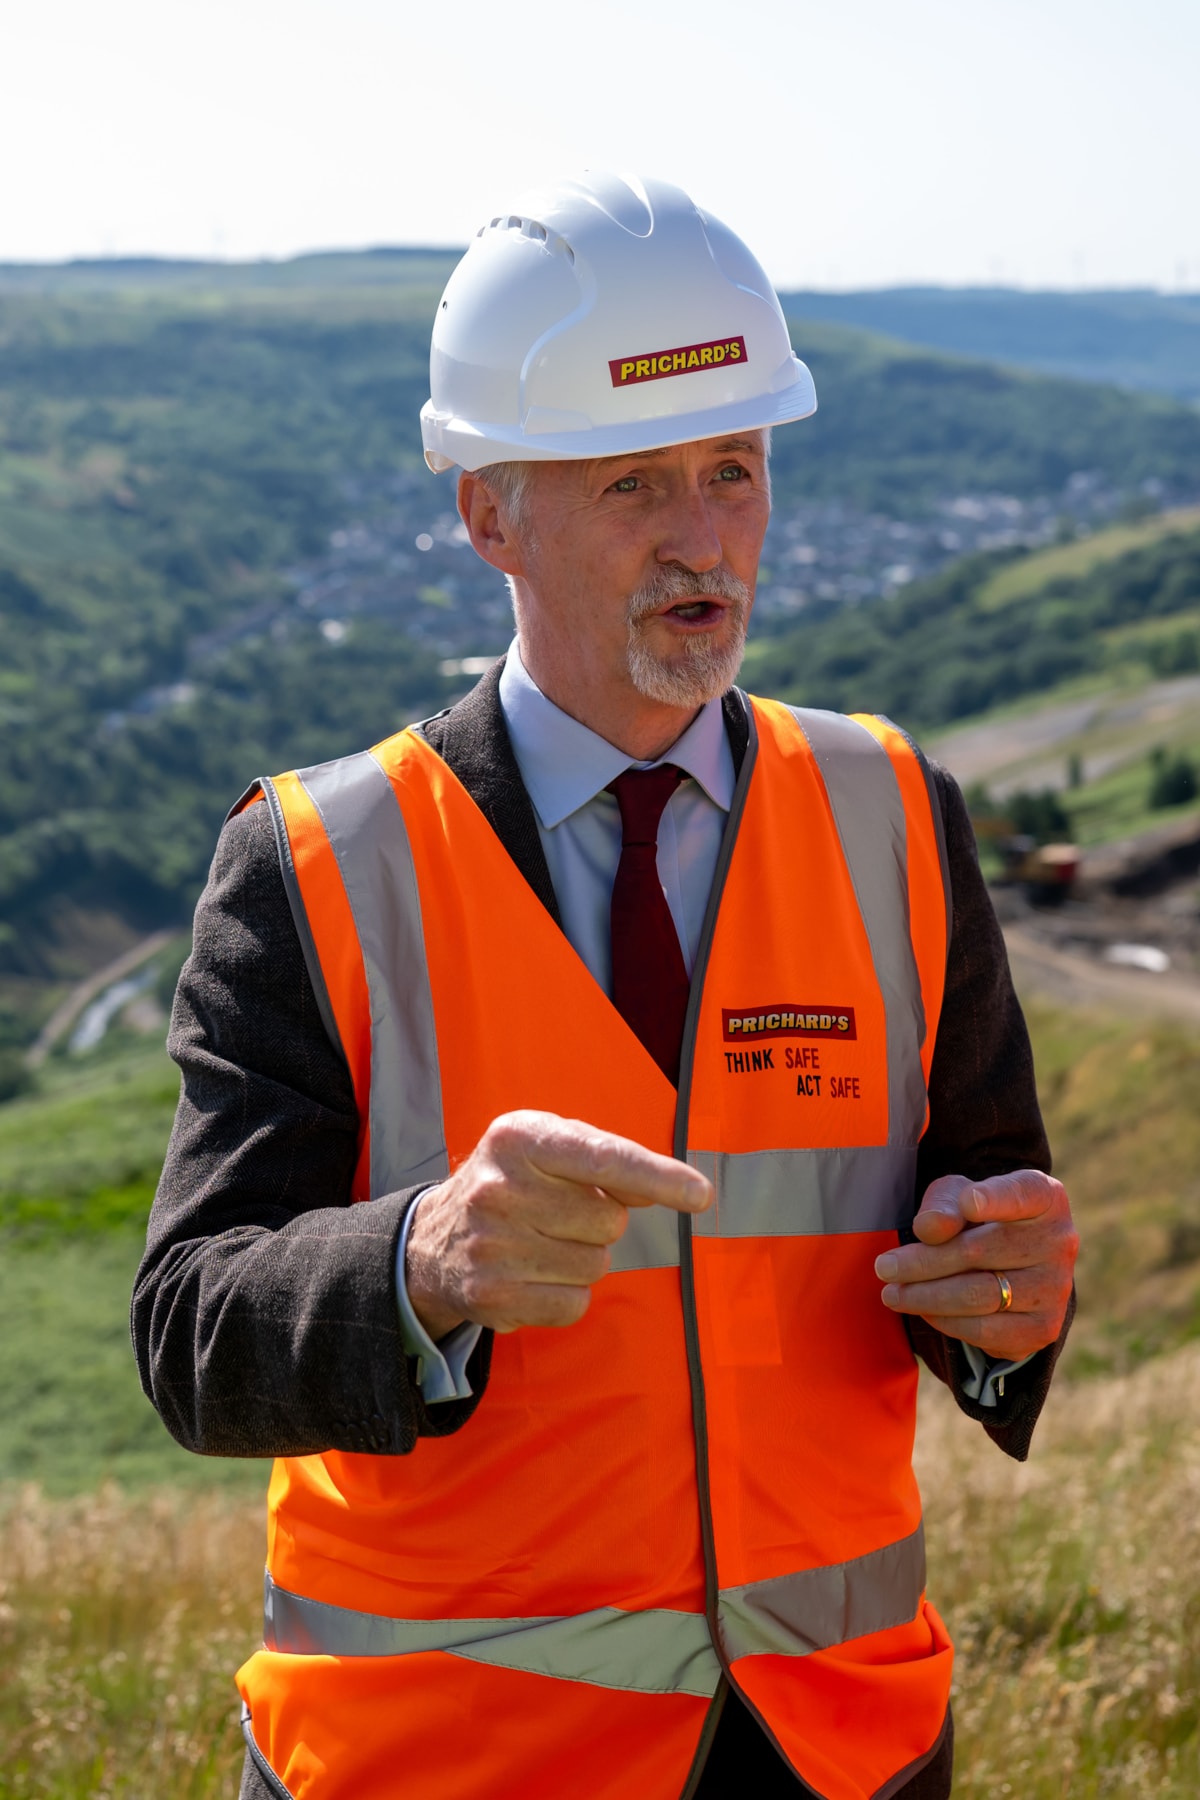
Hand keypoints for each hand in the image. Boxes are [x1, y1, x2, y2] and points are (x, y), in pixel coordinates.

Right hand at [405, 1110, 712, 1338]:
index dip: (658, 1176)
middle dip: (598, 1222)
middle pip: (609, 1221)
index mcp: (518, 1137)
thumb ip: (606, 1159)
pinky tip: (533, 1276)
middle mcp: (500, 1188)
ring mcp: (493, 1245)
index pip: (604, 1159)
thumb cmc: (512, 1183)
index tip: (702, 1195)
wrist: (433, 1241)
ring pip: (596, 1265)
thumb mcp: (547, 1147)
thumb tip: (673, 1187)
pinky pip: (576, 1304)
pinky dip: (566, 1295)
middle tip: (556, 1216)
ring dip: (582, 1259)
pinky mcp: (492, 1295)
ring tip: (540, 1244)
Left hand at [874, 1170, 1077, 1358]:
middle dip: (924, 1262)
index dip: (995, 1199)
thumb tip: (931, 1228)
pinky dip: (947, 1322)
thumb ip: (944, 1204)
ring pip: (980, 1295)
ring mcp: (1056, 1289)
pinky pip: (986, 1330)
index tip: (967, 1202)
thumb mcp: (957, 1197)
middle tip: (884, 1267)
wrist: (1009, 1264)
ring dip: (927, 1297)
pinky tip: (923, 1309)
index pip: (1021, 1194)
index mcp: (1045, 1197)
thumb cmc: (977, 1218)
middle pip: (981, 1251)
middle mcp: (1060, 1242)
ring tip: (892, 1293)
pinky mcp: (1044, 1328)